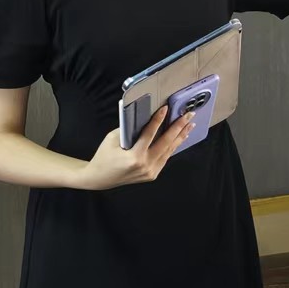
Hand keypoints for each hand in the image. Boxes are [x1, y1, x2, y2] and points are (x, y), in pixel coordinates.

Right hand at [79, 106, 194, 189]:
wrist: (99, 178)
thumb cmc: (104, 156)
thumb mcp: (112, 139)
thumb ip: (129, 129)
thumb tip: (144, 117)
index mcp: (134, 156)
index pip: (149, 134)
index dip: (158, 120)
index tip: (166, 108)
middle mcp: (145, 165)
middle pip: (166, 142)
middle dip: (178, 127)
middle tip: (189, 115)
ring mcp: (150, 172)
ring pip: (169, 151)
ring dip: (180, 136)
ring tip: (189, 124)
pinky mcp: (152, 175)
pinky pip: (165, 158)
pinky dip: (172, 147)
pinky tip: (180, 138)